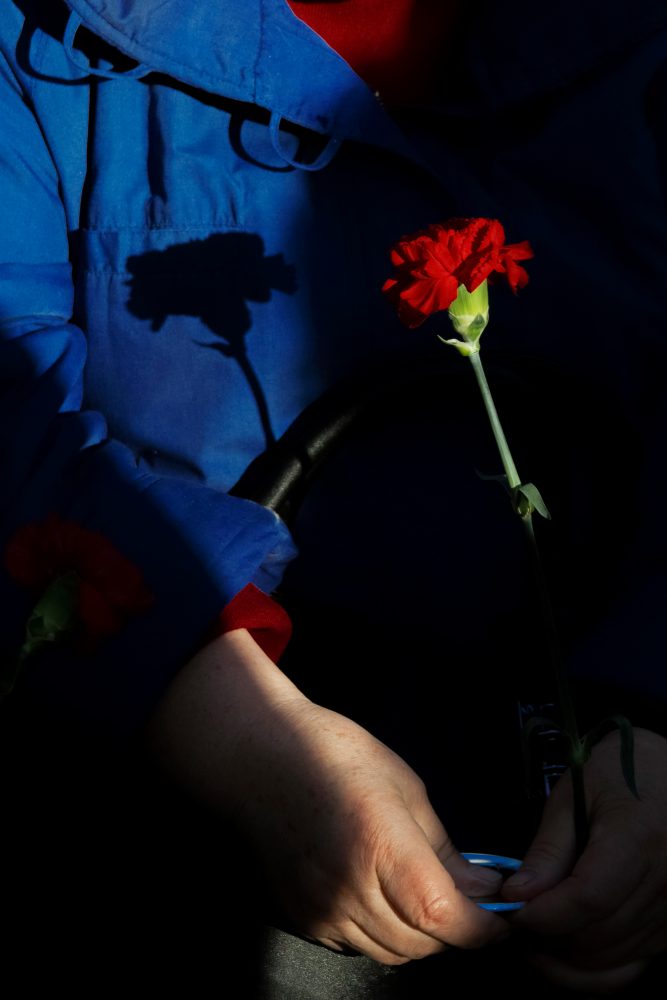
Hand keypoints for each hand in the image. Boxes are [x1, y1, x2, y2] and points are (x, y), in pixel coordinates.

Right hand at [145, 630, 508, 963]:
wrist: (258, 758)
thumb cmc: (332, 754)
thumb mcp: (404, 786)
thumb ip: (443, 847)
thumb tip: (484, 888)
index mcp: (380, 845)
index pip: (444, 917)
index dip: (482, 928)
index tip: (502, 919)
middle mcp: (347, 888)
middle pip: (421, 944)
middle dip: (454, 930)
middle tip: (469, 900)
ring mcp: (319, 909)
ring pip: (390, 953)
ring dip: (418, 936)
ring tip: (424, 895)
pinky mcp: (300, 919)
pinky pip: (355, 945)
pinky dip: (381, 932)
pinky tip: (382, 896)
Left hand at [502, 727, 666, 991]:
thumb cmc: (619, 771)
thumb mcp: (575, 793)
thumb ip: (549, 848)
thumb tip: (516, 896)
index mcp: (638, 842)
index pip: (587, 899)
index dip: (543, 914)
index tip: (510, 910)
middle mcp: (665, 885)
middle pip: (597, 935)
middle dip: (546, 936)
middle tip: (513, 919)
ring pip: (611, 958)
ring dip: (565, 956)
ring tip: (533, 931)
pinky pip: (631, 967)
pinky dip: (593, 970)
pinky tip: (563, 954)